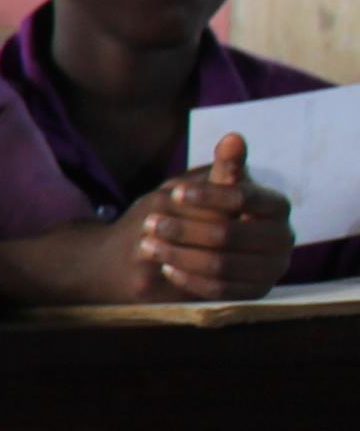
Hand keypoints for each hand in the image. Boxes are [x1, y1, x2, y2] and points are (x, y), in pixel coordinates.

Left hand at [114, 135, 294, 300]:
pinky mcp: (255, 293)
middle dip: (185, 230)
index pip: (245, 199)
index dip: (210, 196)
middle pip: (229, 235)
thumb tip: (233, 137)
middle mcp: (283, 238)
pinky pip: (221, 290)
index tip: (174, 192)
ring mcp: (272, 269)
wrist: (214, 247)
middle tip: (149, 223)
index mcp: (278, 206)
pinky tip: (166, 267)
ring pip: (222, 265)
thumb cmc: (213, 209)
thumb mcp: (218, 187)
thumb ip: (226, 167)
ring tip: (148, 244)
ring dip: (180, 255)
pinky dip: (190, 279)